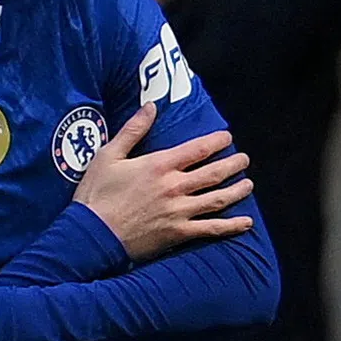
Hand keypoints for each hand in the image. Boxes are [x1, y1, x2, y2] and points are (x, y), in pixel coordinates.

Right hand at [73, 103, 253, 261]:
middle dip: (233, 164)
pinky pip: (211, 229)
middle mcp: (174, 187)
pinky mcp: (178, 233)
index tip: (228, 137)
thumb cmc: (97, 193)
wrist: (92, 234)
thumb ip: (133, 130)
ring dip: (237, 191)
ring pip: (218, 199)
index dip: (217, 141)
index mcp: (159, 165)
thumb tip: (150, 106)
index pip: (198, 149)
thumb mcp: (109, 155)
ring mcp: (179, 212)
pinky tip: (246, 222)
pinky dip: (231, 226)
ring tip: (248, 184)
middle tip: (245, 159)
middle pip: (214, 173)